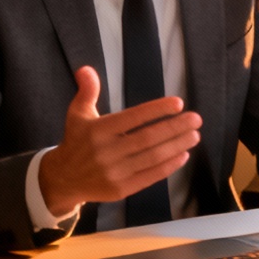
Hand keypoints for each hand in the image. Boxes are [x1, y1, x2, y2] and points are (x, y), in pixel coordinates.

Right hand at [38, 66, 201, 218]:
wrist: (62, 179)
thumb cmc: (77, 141)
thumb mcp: (78, 114)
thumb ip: (87, 91)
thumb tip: (86, 69)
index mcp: (97, 130)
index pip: (133, 117)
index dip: (157, 110)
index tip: (178, 103)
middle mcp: (106, 151)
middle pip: (147, 138)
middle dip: (175, 128)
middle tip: (196, 119)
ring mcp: (114, 172)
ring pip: (152, 157)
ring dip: (177, 146)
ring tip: (194, 135)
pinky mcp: (121, 189)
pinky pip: (150, 176)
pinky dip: (169, 166)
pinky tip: (183, 155)